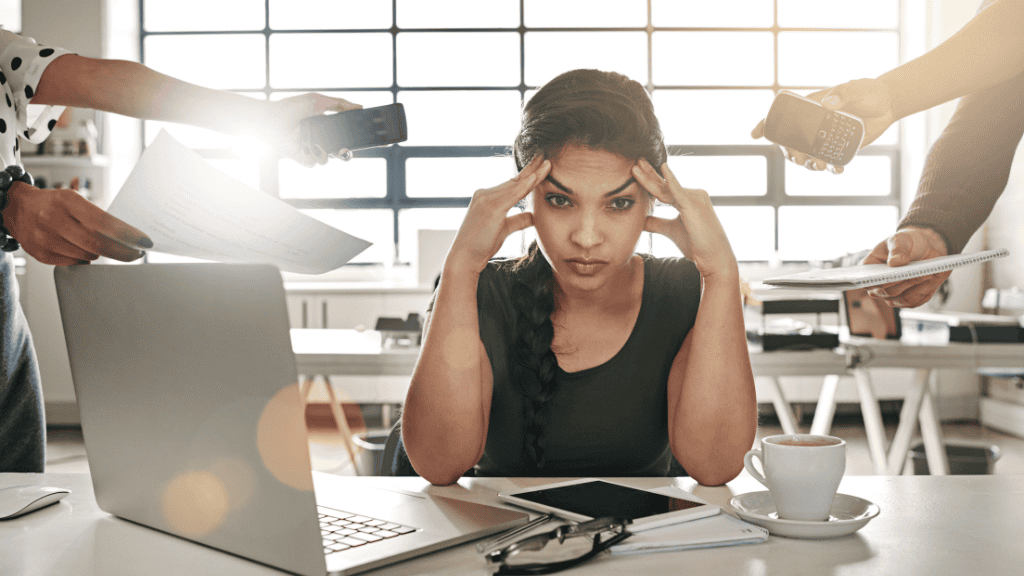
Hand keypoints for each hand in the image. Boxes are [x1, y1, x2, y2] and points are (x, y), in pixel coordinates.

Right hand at [4, 181, 151, 265]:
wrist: (17, 209)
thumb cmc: (52, 203)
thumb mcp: (74, 198)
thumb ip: (98, 215)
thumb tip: (128, 233)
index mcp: (66, 201)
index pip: (103, 222)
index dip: (127, 234)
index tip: (144, 242)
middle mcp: (53, 219)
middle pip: (97, 244)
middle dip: (121, 252)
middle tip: (135, 254)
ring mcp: (45, 238)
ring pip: (86, 255)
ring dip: (99, 253)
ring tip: (98, 245)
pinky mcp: (40, 254)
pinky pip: (73, 262)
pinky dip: (82, 258)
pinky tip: (79, 248)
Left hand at [265, 93, 361, 166]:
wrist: (271, 118)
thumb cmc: (291, 107)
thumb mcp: (318, 100)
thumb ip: (339, 103)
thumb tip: (359, 106)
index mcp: (324, 127)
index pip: (342, 136)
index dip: (350, 138)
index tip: (357, 137)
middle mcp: (318, 140)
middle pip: (339, 151)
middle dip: (344, 151)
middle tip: (344, 148)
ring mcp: (311, 150)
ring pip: (328, 159)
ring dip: (326, 152)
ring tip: (318, 142)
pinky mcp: (302, 158)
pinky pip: (315, 163)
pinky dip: (314, 156)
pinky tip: (308, 146)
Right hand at [446, 155, 550, 273]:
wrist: (465, 258)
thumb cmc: (481, 245)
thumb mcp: (504, 230)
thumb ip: (518, 220)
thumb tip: (533, 216)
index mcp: (487, 197)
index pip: (512, 183)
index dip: (527, 174)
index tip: (541, 164)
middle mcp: (485, 194)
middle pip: (515, 180)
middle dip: (532, 168)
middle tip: (547, 155)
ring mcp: (486, 199)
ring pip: (515, 185)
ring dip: (533, 174)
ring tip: (548, 164)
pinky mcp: (490, 208)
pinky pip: (512, 195)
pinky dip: (524, 186)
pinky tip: (535, 178)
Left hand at [631, 158, 737, 279]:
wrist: (714, 258)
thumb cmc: (696, 244)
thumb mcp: (670, 230)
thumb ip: (656, 223)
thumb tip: (639, 220)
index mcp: (687, 199)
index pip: (664, 188)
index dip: (650, 180)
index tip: (636, 170)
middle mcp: (692, 195)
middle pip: (664, 184)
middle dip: (648, 173)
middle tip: (635, 160)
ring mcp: (694, 198)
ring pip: (666, 188)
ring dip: (650, 177)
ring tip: (636, 166)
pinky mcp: (694, 205)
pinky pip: (679, 191)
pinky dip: (670, 180)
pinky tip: (663, 168)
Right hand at [750, 78, 897, 173]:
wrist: (888, 104)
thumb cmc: (868, 91)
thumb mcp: (855, 89)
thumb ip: (843, 94)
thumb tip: (827, 104)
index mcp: (810, 109)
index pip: (783, 117)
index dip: (766, 125)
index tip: (755, 133)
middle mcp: (814, 126)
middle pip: (791, 143)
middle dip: (790, 154)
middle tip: (800, 160)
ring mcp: (825, 139)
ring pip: (808, 156)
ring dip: (809, 165)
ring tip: (821, 166)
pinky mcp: (839, 149)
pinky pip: (830, 162)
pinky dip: (831, 169)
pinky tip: (837, 171)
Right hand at [861, 226, 949, 307]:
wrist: (925, 248)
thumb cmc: (907, 242)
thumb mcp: (901, 239)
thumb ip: (897, 249)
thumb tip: (894, 263)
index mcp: (869, 269)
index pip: (867, 280)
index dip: (875, 281)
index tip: (887, 276)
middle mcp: (878, 286)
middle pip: (887, 291)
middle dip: (903, 282)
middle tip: (917, 272)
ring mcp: (892, 295)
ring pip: (903, 298)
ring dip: (916, 286)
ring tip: (928, 273)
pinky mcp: (908, 300)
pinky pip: (915, 301)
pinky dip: (925, 290)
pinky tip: (931, 278)